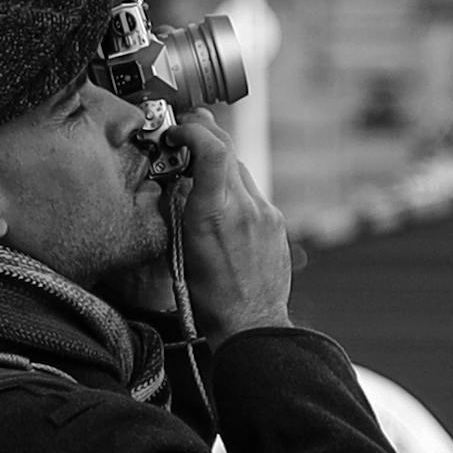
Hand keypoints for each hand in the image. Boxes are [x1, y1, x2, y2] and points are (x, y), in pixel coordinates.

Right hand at [173, 109, 294, 337]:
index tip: (177, 131)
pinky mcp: (276, 222)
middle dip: (204, 136)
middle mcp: (245, 208)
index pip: (213, 149)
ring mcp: (265, 213)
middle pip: (228, 149)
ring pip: (239, 169)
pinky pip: (253, 192)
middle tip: (185, 135)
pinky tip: (223, 206)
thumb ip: (179, 208)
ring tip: (200, 174)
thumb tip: (175, 178)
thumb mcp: (179, 250)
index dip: (193, 129)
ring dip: (219, 164)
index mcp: (215, 214)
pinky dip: (235, 189)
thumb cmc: (210, 297)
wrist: (250, 323)